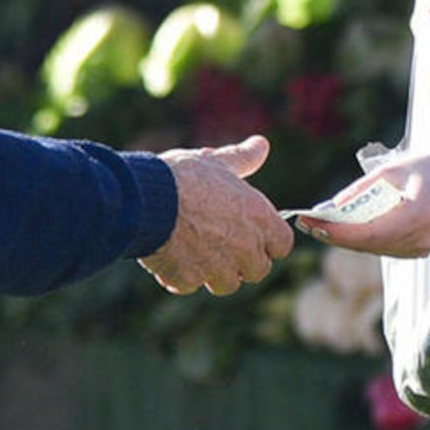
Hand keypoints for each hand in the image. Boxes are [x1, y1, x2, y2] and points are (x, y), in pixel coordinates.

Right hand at [140, 135, 293, 295]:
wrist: (147, 199)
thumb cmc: (184, 176)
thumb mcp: (217, 162)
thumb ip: (243, 159)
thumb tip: (261, 144)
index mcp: (259, 219)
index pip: (282, 245)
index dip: (268, 242)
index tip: (253, 236)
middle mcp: (245, 248)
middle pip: (257, 270)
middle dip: (242, 262)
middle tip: (221, 245)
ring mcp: (217, 268)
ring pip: (225, 284)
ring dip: (213, 273)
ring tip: (194, 251)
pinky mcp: (189, 280)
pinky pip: (189, 285)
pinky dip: (180, 276)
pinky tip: (169, 256)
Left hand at [298, 148, 429, 258]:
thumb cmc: (429, 167)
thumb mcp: (391, 170)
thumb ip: (359, 191)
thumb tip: (329, 208)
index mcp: (417, 214)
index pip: (369, 232)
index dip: (337, 232)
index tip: (312, 223)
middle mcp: (420, 237)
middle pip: (367, 244)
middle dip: (334, 235)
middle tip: (307, 223)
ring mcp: (421, 248)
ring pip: (372, 249)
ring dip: (345, 239)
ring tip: (319, 225)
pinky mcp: (419, 251)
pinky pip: (383, 248)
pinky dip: (362, 240)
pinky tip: (343, 229)